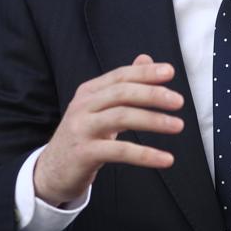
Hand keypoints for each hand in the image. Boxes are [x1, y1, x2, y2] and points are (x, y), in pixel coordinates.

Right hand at [34, 54, 183, 204]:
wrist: (51, 171)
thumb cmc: (83, 136)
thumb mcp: (100, 108)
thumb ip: (123, 85)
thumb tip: (146, 59)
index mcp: (88, 92)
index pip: (120, 76)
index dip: (145, 73)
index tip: (170, 72)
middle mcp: (83, 106)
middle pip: (121, 93)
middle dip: (152, 94)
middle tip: (178, 101)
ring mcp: (81, 129)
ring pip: (121, 117)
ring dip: (153, 120)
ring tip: (177, 125)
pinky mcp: (84, 153)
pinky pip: (119, 151)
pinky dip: (145, 154)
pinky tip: (165, 158)